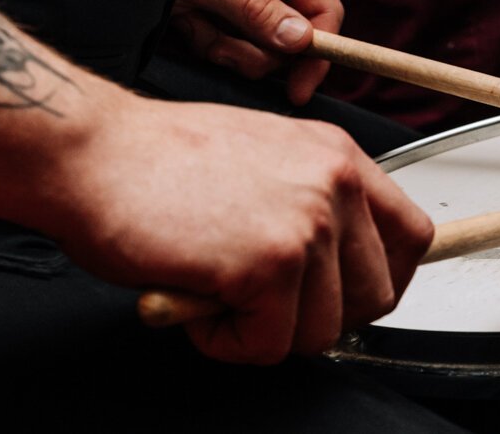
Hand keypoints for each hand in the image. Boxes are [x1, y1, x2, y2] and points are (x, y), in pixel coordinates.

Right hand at [48, 98, 431, 364]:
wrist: (88, 152)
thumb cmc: (153, 162)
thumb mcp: (263, 161)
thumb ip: (309, 206)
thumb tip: (333, 271)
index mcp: (336, 156)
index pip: (411, 237)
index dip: (379, 281)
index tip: (344, 297)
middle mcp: (334, 184)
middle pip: (376, 296)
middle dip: (318, 317)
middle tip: (259, 303)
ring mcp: (307, 224)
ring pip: (323, 331)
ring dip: (264, 332)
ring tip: (215, 294)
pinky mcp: (269, 265)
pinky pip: (268, 346)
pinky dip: (225, 343)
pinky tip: (195, 303)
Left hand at [170, 0, 342, 105]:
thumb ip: (256, 9)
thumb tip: (300, 40)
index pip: (324, 12)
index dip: (319, 52)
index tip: (299, 88)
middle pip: (291, 41)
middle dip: (255, 51)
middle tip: (221, 46)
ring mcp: (245, 7)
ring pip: (258, 53)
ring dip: (223, 47)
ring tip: (194, 22)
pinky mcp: (220, 22)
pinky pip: (228, 50)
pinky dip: (205, 42)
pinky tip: (186, 22)